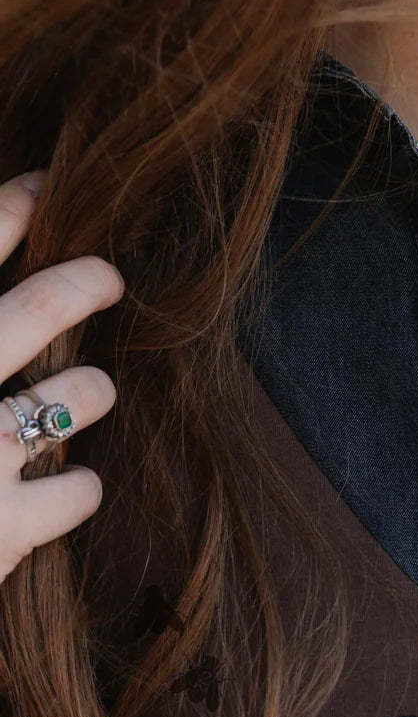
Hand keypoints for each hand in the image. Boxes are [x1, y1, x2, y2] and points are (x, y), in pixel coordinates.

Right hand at [0, 170, 122, 582]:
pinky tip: (76, 485)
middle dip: (81, 283)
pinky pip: (78, 492)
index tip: (43, 187)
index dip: (9, 210)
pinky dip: (82, 487)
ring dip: (90, 390)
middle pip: (32, 312)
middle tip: (108, 276)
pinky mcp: (1, 529)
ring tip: (94, 390)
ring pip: (71, 398)